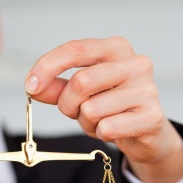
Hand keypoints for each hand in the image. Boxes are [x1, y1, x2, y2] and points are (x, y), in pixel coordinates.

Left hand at [24, 37, 182, 182]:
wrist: (148, 131)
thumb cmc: (111, 105)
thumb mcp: (80, 92)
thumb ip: (55, 87)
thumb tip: (33, 86)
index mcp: (115, 48)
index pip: (75, 49)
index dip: (47, 67)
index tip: (30, 86)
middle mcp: (135, 64)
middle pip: (81, 82)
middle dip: (67, 104)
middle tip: (75, 112)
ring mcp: (146, 90)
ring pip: (91, 109)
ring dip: (86, 122)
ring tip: (100, 120)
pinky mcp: (152, 117)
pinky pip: (107, 128)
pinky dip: (101, 134)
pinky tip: (114, 130)